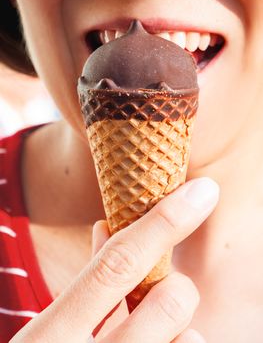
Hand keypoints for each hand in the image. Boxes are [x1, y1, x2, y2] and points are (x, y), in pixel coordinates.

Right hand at [10, 178, 218, 342]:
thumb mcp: (55, 326)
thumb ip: (89, 277)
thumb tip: (105, 226)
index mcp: (53, 334)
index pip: (118, 263)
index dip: (164, 222)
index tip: (203, 191)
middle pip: (168, 302)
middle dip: (177, 287)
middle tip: (166, 290)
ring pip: (192, 341)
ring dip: (182, 331)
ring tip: (155, 335)